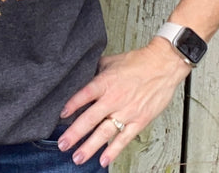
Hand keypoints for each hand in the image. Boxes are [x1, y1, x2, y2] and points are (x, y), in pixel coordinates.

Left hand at [57, 37, 190, 167]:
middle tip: (62, 144)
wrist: (162, 66)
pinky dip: (113, 150)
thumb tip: (81, 75)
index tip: (60, 115)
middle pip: (90, 119)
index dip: (71, 105)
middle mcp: (113, 99)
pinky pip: (124, 139)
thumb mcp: (110, 61)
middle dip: (74, 133)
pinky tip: (103, 160)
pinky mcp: (139, 121)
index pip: (84, 95)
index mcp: (104, 83)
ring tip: (77, 157)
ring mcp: (126, 112)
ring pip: (104, 133)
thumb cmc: (136, 62)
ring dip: (89, 147)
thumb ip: (95, 71)